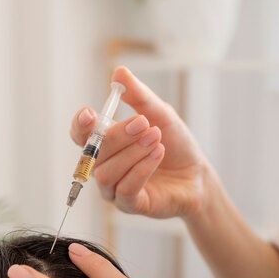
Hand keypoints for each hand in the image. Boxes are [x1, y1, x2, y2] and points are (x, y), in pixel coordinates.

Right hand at [70, 66, 210, 219]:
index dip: (80, 125)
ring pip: (106, 173)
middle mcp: (105, 166)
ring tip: (156, 140)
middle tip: (144, 123)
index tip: (91, 113)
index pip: (81, 136)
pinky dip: (140, 170)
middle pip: (94, 153)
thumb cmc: (175, 145)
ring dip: (132, 153)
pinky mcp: (130, 205)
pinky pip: (123, 189)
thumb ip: (138, 96)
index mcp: (106, 144)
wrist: (198, 175)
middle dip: (119, 136)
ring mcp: (114, 188)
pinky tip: (157, 156)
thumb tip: (119, 72)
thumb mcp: (160, 114)